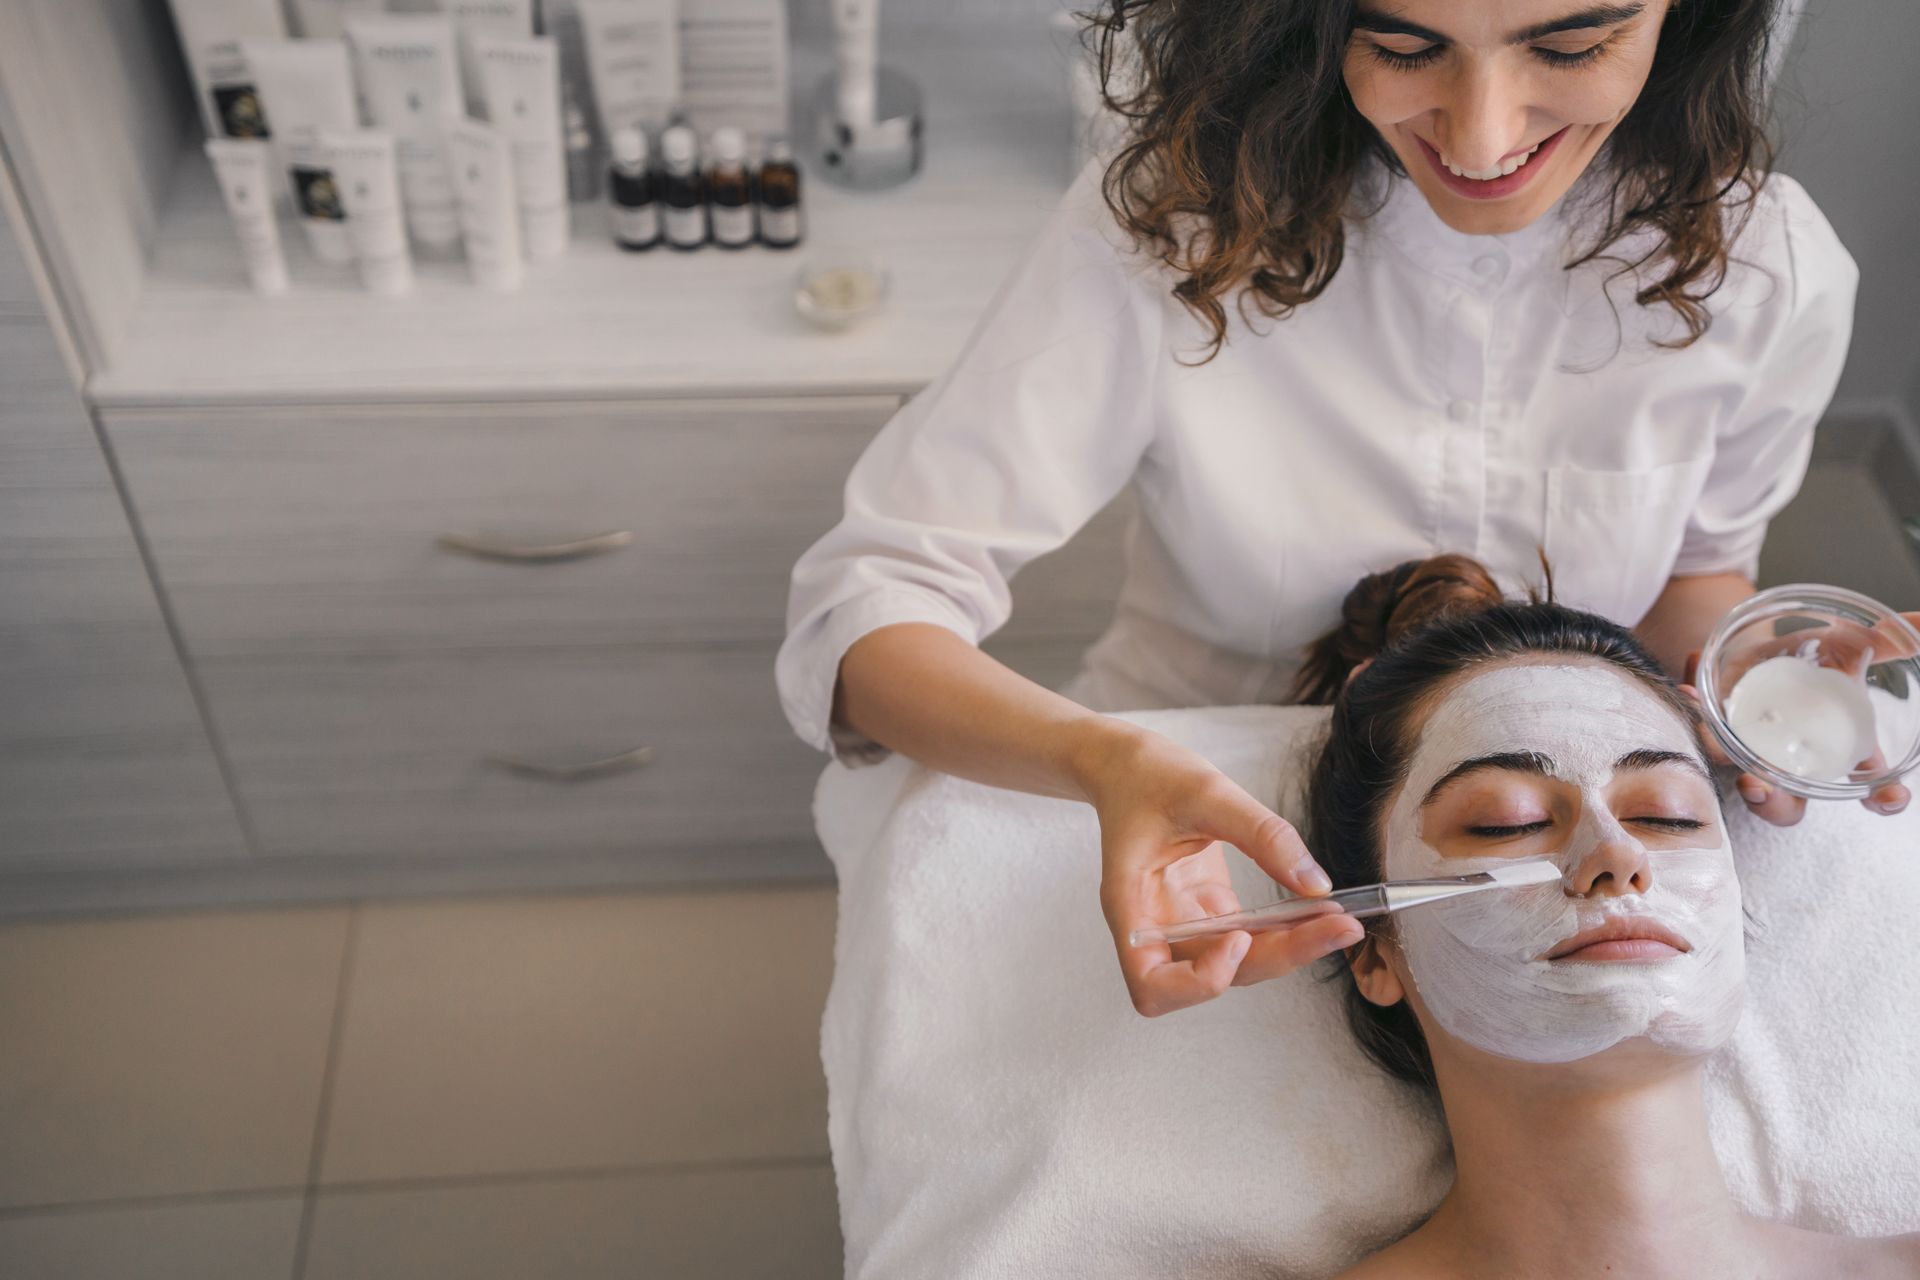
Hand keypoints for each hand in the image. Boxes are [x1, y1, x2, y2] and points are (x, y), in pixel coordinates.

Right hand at [1073, 724, 1363, 1015]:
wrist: (1130, 766)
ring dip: (1289, 951)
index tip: (1239, 937)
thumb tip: (1317, 885)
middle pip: (1211, 979)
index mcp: (1131, 905)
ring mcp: (1183, 923)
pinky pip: (1250, 939)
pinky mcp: (1208, 913)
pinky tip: (1321, 911)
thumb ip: (1263, 836)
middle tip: (1339, 927)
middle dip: (1276, 958)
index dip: (1199, 980)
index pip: (1152, 984)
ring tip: (1340, 921)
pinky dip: (1286, 933)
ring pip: (1239, 966)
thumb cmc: (1149, 775)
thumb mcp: (1207, 792)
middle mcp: (1156, 927)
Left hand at [1680, 609, 1919, 824]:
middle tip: (1758, 785)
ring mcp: (1745, 748)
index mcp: (1834, 748)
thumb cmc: (1813, 656)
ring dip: (1721, 758)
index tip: (1887, 798)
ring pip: (1733, 774)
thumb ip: (1885, 642)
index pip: (1866, 789)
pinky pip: (1696, 724)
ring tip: (1714, 742)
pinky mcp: (1710, 727)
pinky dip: (1690, 704)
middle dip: (1772, 804)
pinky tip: (1687, 687)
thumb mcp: (1851, 646)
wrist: (1762, 637)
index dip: (1883, 799)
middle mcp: (1788, 759)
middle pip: (1785, 807)